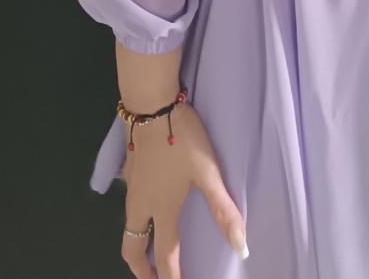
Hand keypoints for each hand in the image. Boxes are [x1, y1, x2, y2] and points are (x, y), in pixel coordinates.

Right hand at [120, 100, 248, 277]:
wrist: (152, 106)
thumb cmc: (182, 139)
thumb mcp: (208, 172)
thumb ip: (223, 210)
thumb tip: (241, 247)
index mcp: (162, 210)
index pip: (165, 256)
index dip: (172, 278)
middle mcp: (141, 205)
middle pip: (132, 250)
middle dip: (142, 270)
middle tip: (156, 278)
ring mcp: (131, 188)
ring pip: (127, 229)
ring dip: (137, 247)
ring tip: (151, 251)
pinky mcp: (129, 172)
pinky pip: (128, 207)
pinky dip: (135, 222)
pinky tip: (147, 209)